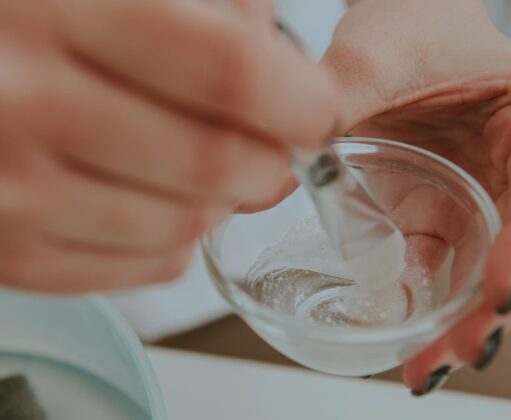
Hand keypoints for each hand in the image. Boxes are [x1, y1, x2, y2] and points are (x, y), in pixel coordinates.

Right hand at [0, 0, 335, 292]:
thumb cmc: (29, 25)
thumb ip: (203, 9)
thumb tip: (280, 56)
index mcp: (59, 11)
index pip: (229, 71)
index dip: (299, 99)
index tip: (318, 112)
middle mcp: (27, 107)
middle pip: (216, 163)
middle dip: (272, 162)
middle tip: (275, 147)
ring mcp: (15, 194)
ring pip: (189, 225)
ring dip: (225, 200)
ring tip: (208, 166)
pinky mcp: (16, 255)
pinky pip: (151, 266)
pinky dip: (183, 236)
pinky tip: (163, 198)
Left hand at [323, 0, 510, 393]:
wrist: (395, 25)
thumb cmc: (407, 24)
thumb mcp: (378, 53)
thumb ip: (336, 99)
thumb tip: (278, 162)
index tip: (498, 291)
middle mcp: (509, 172)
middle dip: (487, 310)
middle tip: (450, 353)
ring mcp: (468, 198)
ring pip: (471, 272)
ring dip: (450, 321)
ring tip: (420, 365)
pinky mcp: (429, 214)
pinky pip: (428, 266)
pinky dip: (415, 303)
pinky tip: (392, 331)